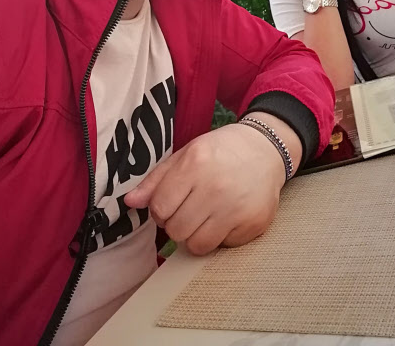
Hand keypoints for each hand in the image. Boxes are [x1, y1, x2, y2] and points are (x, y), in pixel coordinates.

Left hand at [124, 123, 287, 255]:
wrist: (265, 148)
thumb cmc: (221, 151)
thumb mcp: (186, 154)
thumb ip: (156, 180)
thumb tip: (130, 203)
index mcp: (195, 164)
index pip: (159, 208)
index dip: (161, 209)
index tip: (172, 202)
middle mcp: (215, 187)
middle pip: (176, 231)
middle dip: (178, 223)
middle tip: (191, 208)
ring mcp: (236, 208)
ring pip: (197, 246)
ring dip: (196, 235)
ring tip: (206, 215)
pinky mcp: (253, 224)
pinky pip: (223, 247)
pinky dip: (221, 237)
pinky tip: (227, 216)